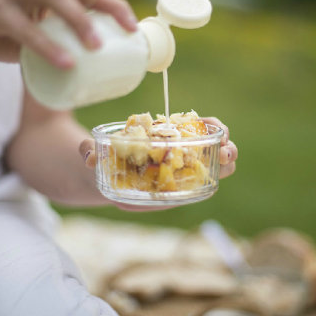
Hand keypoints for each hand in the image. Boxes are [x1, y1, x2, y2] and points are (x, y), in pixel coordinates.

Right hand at [0, 0, 137, 68]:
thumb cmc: (1, 26)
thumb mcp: (32, 19)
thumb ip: (59, 26)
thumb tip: (104, 54)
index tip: (129, 26)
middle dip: (97, 1)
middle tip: (113, 37)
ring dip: (77, 20)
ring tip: (93, 49)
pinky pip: (24, 27)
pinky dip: (47, 47)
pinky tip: (64, 63)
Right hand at [79, 117, 237, 178]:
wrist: (102, 170)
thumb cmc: (100, 168)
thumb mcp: (92, 163)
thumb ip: (88, 155)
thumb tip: (88, 157)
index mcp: (153, 193)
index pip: (186, 189)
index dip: (203, 176)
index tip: (214, 162)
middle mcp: (170, 185)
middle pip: (208, 178)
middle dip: (222, 165)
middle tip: (227, 148)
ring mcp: (177, 169)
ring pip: (212, 164)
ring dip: (224, 150)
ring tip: (225, 133)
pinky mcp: (178, 153)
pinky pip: (202, 147)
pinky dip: (208, 134)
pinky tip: (206, 122)